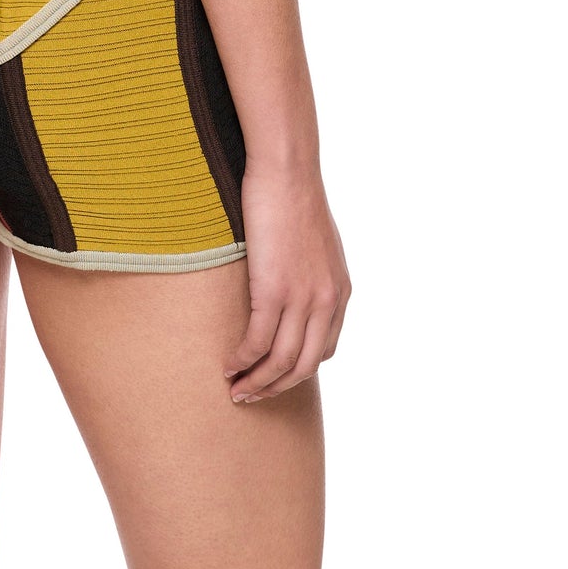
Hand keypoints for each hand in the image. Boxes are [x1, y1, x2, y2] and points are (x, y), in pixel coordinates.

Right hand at [227, 160, 349, 404]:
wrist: (287, 172)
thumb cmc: (294, 198)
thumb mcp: (316, 244)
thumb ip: (311, 272)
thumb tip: (292, 284)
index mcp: (340, 292)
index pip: (326, 349)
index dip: (299, 371)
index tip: (274, 377)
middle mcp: (327, 301)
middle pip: (304, 365)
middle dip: (276, 387)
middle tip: (250, 395)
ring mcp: (302, 298)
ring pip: (281, 360)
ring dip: (256, 382)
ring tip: (235, 389)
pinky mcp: (274, 290)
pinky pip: (257, 341)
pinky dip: (241, 359)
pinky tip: (227, 364)